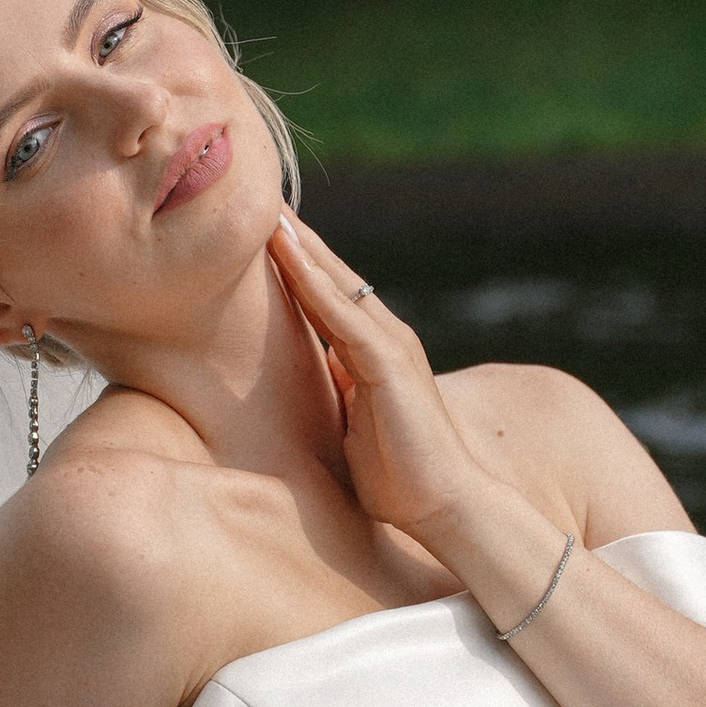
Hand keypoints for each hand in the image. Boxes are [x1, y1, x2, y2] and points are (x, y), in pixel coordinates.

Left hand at [270, 220, 492, 553]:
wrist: (446, 505)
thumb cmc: (400, 477)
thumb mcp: (355, 422)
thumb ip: (341, 390)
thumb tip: (316, 373)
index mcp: (374, 353)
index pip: (329, 296)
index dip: (298, 264)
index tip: (263, 233)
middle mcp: (386, 338)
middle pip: (332, 276)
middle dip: (296, 240)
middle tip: (259, 201)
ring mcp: (390, 347)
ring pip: (335, 283)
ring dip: (299, 246)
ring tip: (266, 211)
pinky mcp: (388, 364)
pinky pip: (340, 313)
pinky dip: (311, 280)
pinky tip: (285, 252)